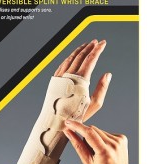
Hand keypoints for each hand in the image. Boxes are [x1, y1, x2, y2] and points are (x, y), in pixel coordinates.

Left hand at [16, 40, 111, 163]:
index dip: (98, 49)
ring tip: (86, 45)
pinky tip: (74, 56)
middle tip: (96, 41)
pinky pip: (64, 63)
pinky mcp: (55, 78)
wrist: (56, 122)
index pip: (91, 59)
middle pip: (81, 55)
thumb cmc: (77, 116)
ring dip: (80, 50)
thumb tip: (108, 74)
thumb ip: (102, 88)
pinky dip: (71, 56)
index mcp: (80, 80)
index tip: (103, 43)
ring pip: (71, 57)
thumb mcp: (94, 104)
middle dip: (90, 47)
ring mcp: (61, 75)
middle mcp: (69, 75)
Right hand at [64, 120, 138, 163]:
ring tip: (98, 151)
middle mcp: (113, 144)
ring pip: (99, 130)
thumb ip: (77, 145)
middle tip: (88, 149)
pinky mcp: (122, 138)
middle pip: (93, 129)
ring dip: (94, 137)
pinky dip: (102, 138)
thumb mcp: (87, 162)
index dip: (77, 126)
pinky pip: (106, 132)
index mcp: (104, 151)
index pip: (88, 133)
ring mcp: (119, 140)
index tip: (68, 122)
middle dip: (86, 135)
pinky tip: (105, 149)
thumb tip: (68, 132)